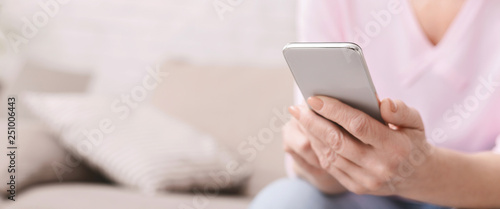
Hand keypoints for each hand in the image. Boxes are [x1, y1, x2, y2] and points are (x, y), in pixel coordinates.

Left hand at [288, 96, 433, 195]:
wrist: (417, 175)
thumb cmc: (411, 140)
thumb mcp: (415, 121)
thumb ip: (401, 109)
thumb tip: (382, 102)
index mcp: (394, 146)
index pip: (358, 125)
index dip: (334, 111)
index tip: (314, 98)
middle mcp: (379, 166)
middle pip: (337, 141)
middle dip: (313, 122)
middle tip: (297, 108)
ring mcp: (366, 180)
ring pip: (330, 155)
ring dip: (311, 135)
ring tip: (301, 118)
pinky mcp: (357, 187)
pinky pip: (331, 166)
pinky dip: (318, 149)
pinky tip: (310, 134)